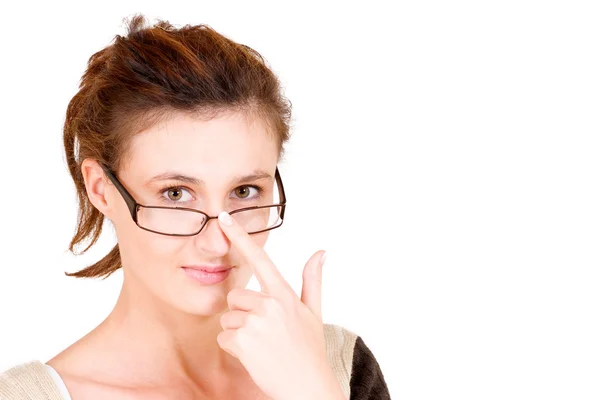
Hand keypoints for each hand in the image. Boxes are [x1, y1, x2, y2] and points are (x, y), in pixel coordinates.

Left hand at [216, 211, 344, 399]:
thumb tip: (322, 252)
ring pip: (227, 319)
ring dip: (238, 333)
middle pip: (235, 297)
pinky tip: (253, 356)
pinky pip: (224, 338)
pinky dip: (234, 348)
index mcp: (284, 295)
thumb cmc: (309, 350)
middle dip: (242, 313)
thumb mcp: (314, 312)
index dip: (241, 237)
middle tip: (263, 332)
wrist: (307, 387)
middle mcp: (269, 305)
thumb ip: (312, 280)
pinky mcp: (242, 341)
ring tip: (261, 346)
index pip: (260, 259)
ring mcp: (255, 323)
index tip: (224, 218)